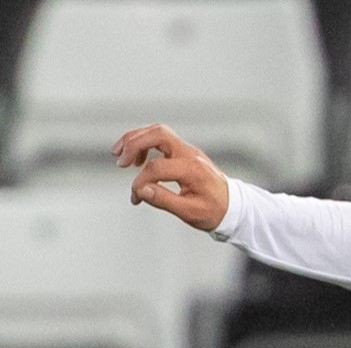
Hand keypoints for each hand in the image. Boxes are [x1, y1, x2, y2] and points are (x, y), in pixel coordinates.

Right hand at [113, 124, 230, 231]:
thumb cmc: (213, 210)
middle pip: (158, 134)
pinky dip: (145, 143)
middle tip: (119, 160)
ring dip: (136, 139)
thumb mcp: (189, 212)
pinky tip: (138, 159)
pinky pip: (162, 139)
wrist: (231, 205)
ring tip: (120, 155)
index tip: (136, 196)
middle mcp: (190, 154)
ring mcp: (187, 150)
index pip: (157, 167)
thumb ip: (163, 200)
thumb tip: (141, 191)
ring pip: (158, 132)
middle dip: (134, 143)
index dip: (141, 182)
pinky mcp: (183, 152)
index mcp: (192, 169)